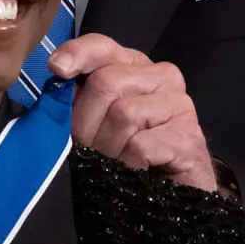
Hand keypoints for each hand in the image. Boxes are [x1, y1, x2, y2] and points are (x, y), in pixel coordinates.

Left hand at [50, 34, 217, 191]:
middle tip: (88, 149)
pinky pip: (140, 145)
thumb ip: (77, 96)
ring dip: (107, 148)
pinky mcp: (189, 138)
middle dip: (87, 122)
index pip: (102, 47)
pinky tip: (132, 173)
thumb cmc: (124, 154)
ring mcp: (180, 105)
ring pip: (124, 113)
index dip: (77, 54)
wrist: (168, 197)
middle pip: (106, 83)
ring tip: (111, 164)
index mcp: (134, 66)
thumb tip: (55, 78)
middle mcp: (161, 77)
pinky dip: (126, 164)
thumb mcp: (94, 120)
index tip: (57, 69)